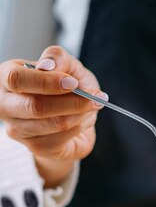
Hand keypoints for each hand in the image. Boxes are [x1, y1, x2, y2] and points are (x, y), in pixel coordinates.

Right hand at [0, 46, 107, 186]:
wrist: (75, 116)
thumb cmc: (66, 87)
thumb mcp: (67, 66)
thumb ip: (58, 58)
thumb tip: (47, 65)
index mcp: (7, 78)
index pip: (17, 79)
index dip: (46, 82)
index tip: (73, 82)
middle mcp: (5, 105)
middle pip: (35, 106)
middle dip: (71, 102)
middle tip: (95, 97)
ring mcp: (17, 130)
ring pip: (54, 123)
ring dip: (80, 114)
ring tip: (92, 105)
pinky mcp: (35, 147)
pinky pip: (62, 137)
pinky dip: (80, 126)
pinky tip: (84, 119)